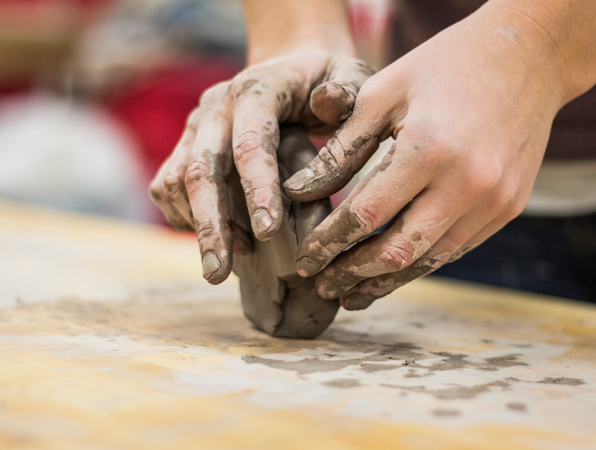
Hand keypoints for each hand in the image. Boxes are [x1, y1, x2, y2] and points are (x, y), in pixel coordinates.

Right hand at [149, 51, 372, 284]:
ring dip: (198, 226)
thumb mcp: (350, 74)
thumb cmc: (326, 79)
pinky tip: (217, 239)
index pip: (251, 142)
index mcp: (257, 89)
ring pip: (176, 181)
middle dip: (210, 225)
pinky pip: (168, 186)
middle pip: (201, 169)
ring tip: (226, 263)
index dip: (257, 189)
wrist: (290, 69)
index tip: (269, 234)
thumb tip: (327, 104)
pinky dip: (185, 218)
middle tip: (218, 274)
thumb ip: (347, 90)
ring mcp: (196, 127)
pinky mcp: (186, 146)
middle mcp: (216, 107)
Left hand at [284, 10, 566, 309]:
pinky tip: (395, 270)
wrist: (529, 56)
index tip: (303, 260)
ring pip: (429, 260)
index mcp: (428, 149)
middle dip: (353, 274)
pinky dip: (421, 262)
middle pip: (397, 250)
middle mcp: (467, 184)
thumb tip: (299, 192)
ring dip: (387, 281)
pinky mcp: (509, 207)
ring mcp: (494, 201)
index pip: (365, 215)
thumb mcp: (384, 92)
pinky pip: (457, 248)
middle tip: (323, 286)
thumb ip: (342, 148)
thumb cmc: (445, 67)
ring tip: (352, 294)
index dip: (328, 243)